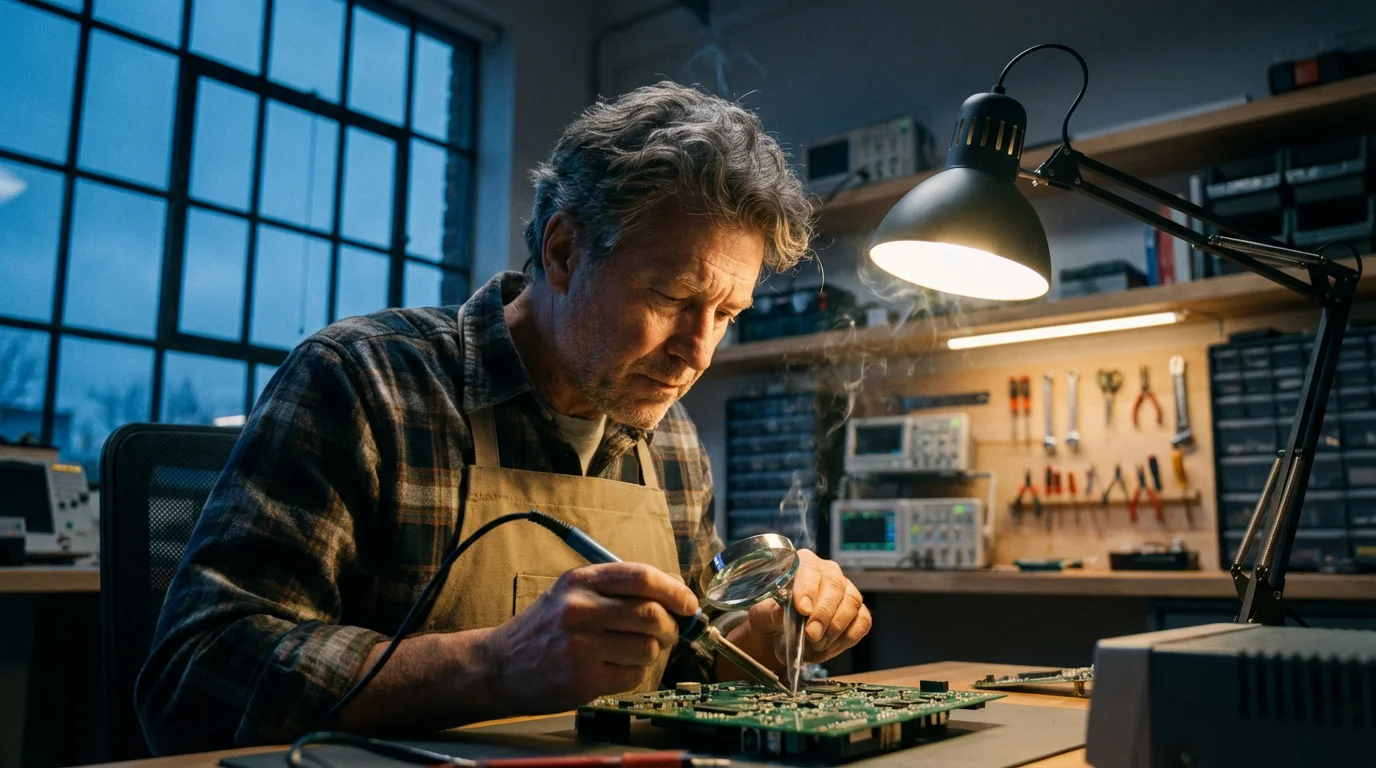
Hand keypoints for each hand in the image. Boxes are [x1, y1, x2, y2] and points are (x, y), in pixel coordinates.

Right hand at [479, 562, 697, 713]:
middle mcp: (580, 610)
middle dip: (671, 626)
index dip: (674, 590)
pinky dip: (634, 673)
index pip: (641, 577)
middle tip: (669, 632)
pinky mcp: (584, 679)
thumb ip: (618, 589)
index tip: (688, 603)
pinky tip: (614, 668)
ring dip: (651, 652)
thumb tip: (676, 593)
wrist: (499, 666)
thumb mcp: (572, 593)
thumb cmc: (545, 628)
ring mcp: (581, 646)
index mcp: (580, 581)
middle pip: (651, 614)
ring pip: (648, 648)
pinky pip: (634, 675)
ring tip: (630, 651)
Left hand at [723, 549, 870, 671]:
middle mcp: (829, 572)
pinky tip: (829, 646)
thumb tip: (783, 614)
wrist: (782, 635)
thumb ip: (773, 613)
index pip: (810, 568)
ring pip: (851, 603)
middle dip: (823, 613)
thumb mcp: (764, 615)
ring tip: (816, 644)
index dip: (808, 588)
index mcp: (804, 563)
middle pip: (835, 586)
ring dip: (835, 628)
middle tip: (811, 634)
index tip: (802, 610)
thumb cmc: (772, 617)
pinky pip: (862, 622)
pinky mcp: (859, 612)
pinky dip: (847, 637)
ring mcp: (847, 591)